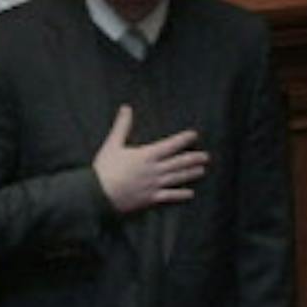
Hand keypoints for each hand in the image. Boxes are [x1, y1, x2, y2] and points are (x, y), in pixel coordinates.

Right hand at [92, 104, 206, 214]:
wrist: (99, 194)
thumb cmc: (105, 169)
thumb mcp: (112, 144)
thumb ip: (122, 126)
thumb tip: (126, 108)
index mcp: (146, 155)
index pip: (169, 146)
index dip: (183, 140)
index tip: (194, 135)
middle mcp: (154, 170)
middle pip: (178, 163)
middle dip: (193, 158)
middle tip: (207, 156)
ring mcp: (154, 185)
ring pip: (177, 178)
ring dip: (190, 174)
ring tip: (202, 170)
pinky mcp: (150, 198)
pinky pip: (169, 196)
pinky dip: (180, 195)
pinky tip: (190, 193)